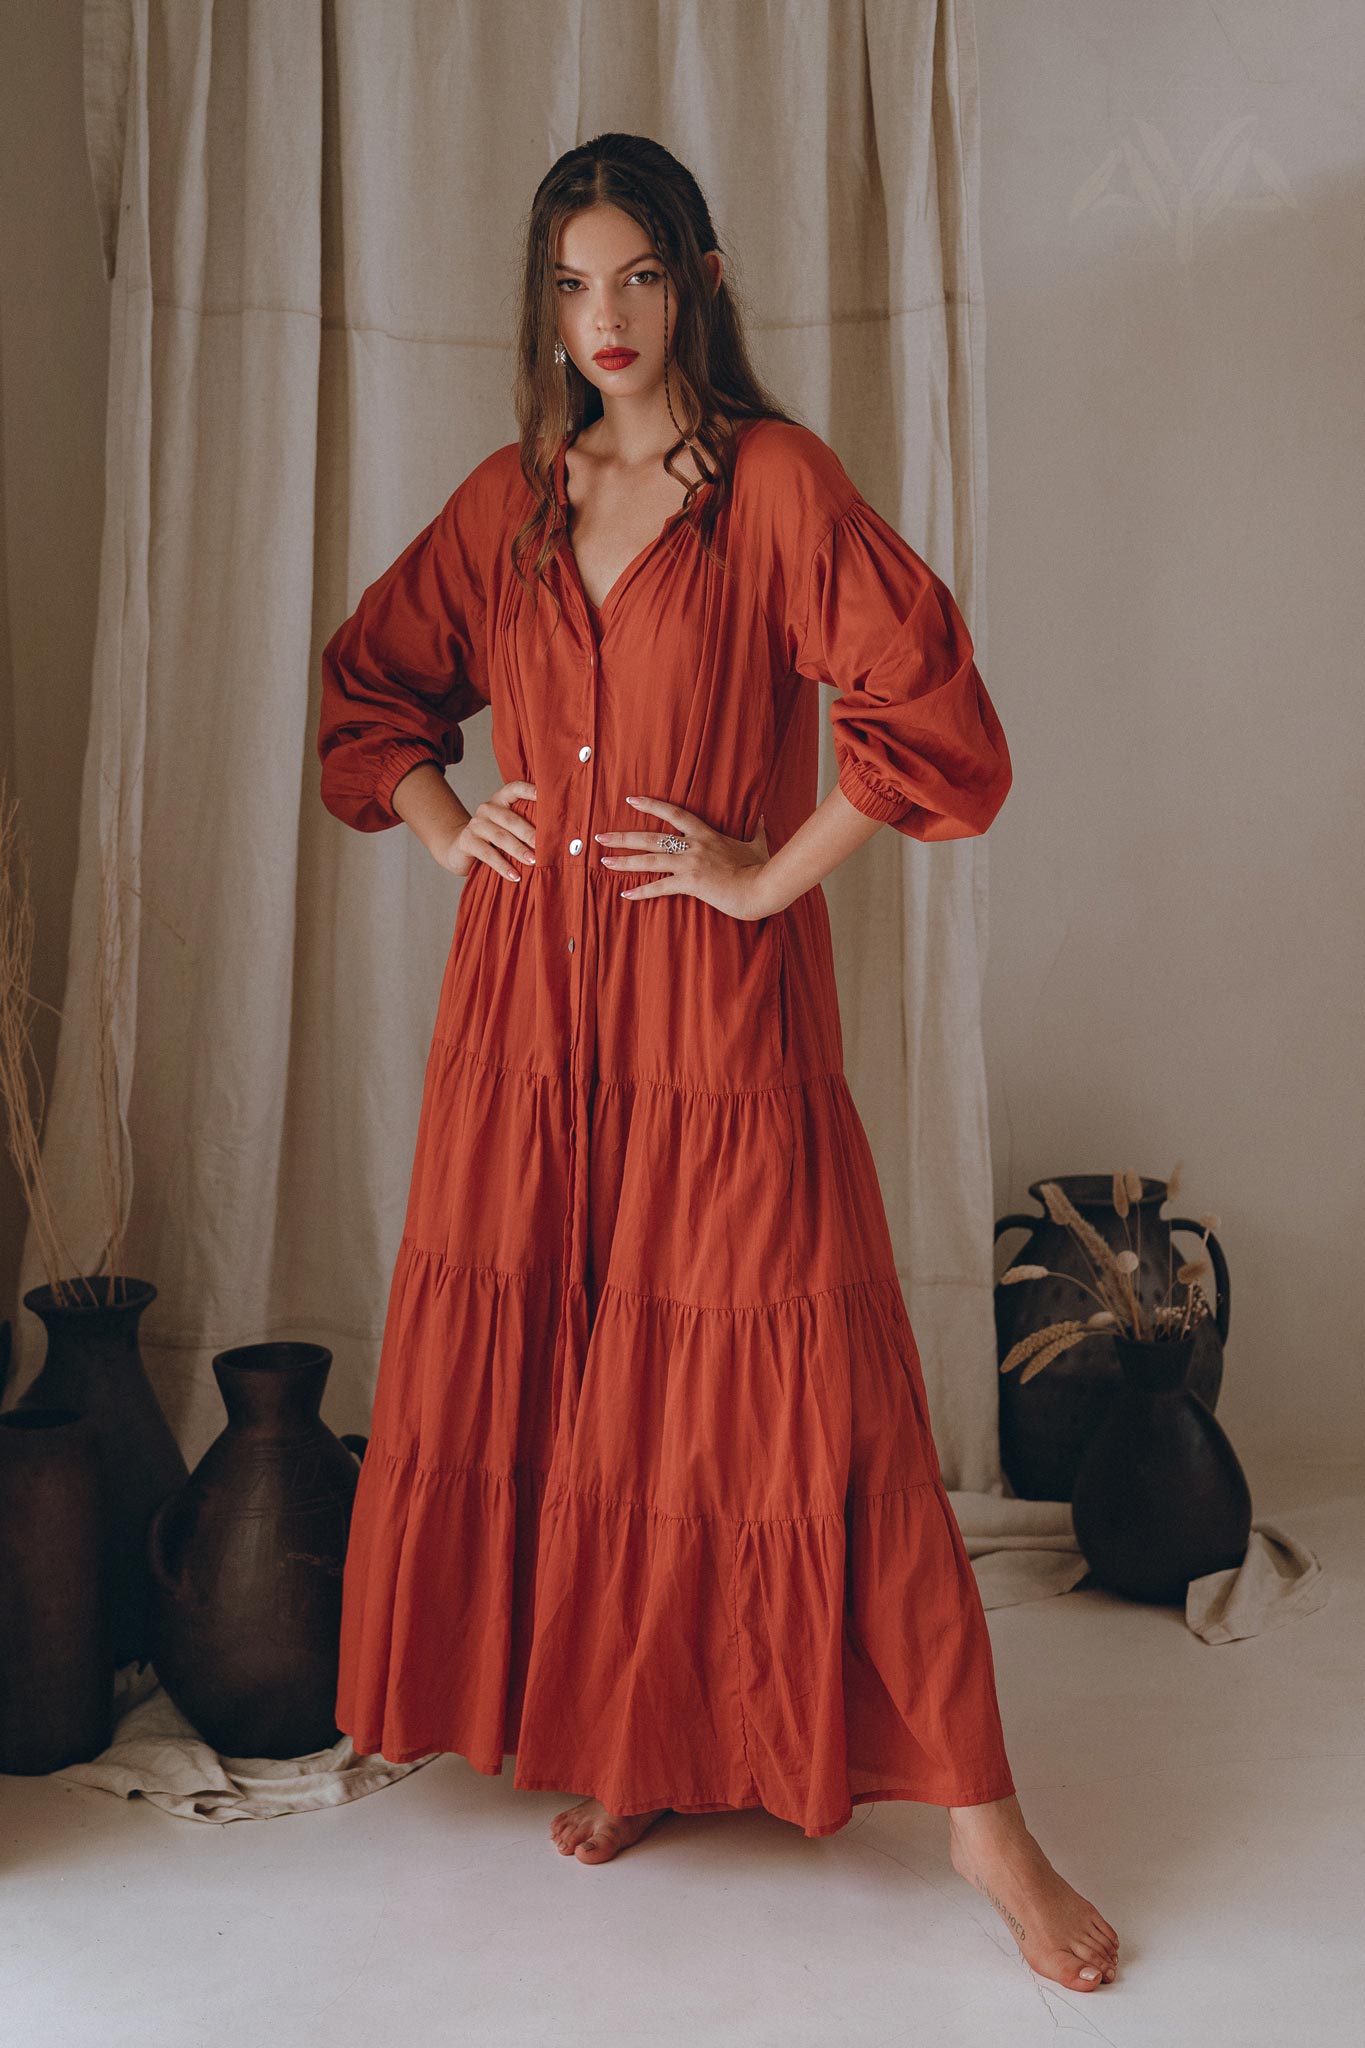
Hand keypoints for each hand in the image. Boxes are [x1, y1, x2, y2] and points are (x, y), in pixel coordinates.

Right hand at [439, 779, 536, 881]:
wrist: (460, 850)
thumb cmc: (493, 840)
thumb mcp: (508, 829)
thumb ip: (525, 826)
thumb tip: (555, 838)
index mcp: (500, 800)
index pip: (514, 789)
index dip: (528, 790)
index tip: (543, 794)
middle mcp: (487, 809)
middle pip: (511, 819)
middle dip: (529, 833)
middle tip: (544, 846)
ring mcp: (476, 824)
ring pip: (501, 837)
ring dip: (518, 850)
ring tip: (533, 861)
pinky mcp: (468, 841)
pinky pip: (488, 854)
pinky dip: (503, 866)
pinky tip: (515, 876)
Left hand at [595, 797, 780, 919]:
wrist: (763, 886)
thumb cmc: (762, 867)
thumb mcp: (759, 844)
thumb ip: (757, 830)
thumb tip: (764, 816)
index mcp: (706, 834)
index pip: (673, 813)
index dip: (651, 805)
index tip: (631, 800)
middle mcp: (693, 845)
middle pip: (651, 837)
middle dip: (623, 836)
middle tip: (601, 836)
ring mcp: (690, 864)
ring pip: (650, 860)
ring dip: (624, 861)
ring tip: (604, 862)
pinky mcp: (690, 883)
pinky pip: (660, 887)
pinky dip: (641, 891)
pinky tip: (625, 894)